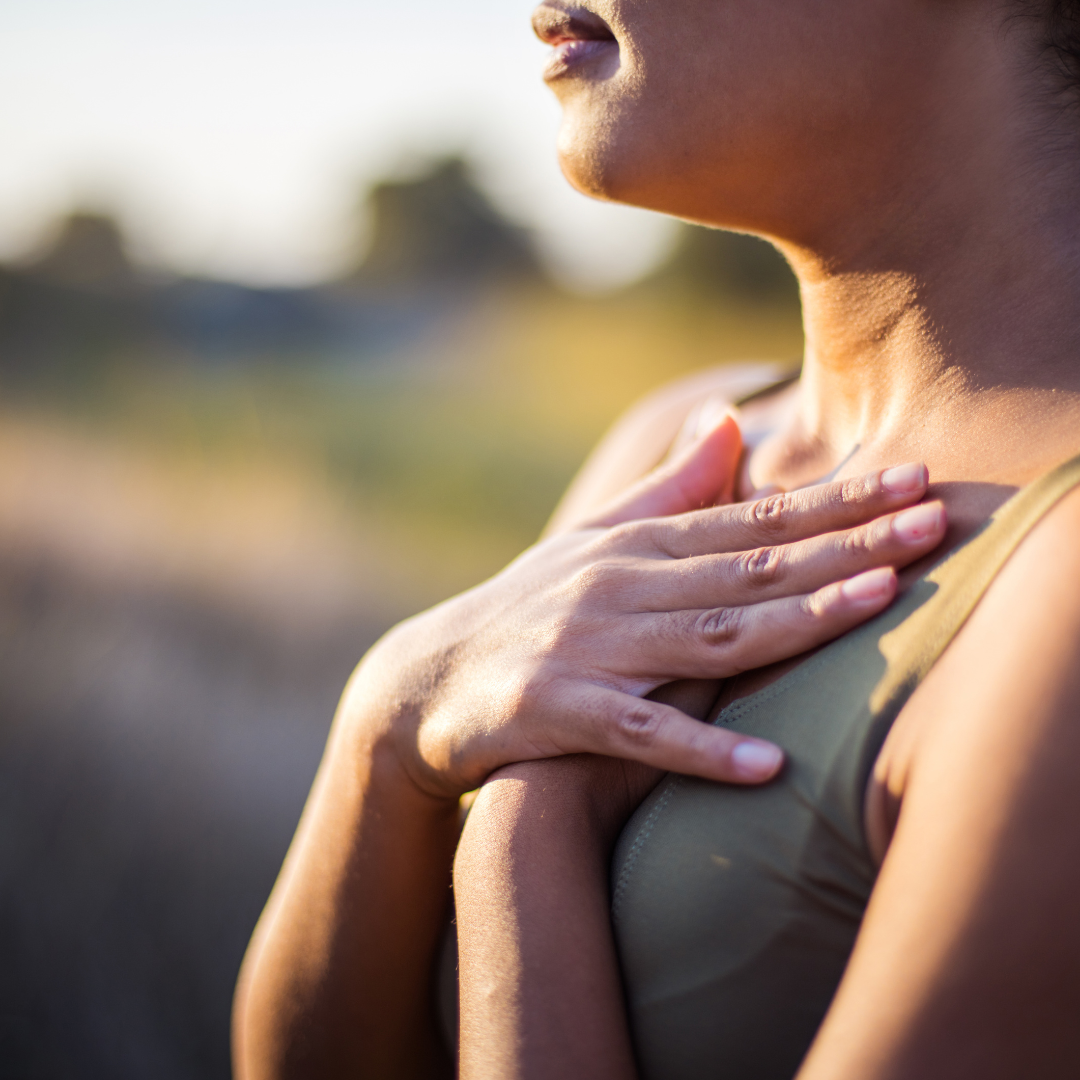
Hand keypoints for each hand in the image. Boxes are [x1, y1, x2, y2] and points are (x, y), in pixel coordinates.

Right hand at [345, 416, 945, 799]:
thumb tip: (731, 421)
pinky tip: (765, 766)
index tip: (914, 481)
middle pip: (747, 568)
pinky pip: (639, 733)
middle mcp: (620, 586)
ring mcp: (589, 648)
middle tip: (932, 523)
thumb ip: (669, 488)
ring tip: (874, 605)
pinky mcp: (556, 712)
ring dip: (793, 621)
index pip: (752, 520)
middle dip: (845, 545)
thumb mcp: (596, 541)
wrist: (428, 679)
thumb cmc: (528, 608)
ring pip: (707, 636)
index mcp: (638, 546)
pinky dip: (700, 749)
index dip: (837, 502)